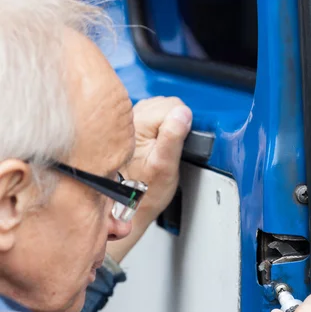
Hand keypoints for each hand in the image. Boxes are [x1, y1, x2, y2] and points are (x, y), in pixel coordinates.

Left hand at [107, 97, 191, 262]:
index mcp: (138, 124)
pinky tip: (155, 147)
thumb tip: (183, 113)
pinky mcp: (129, 129)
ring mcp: (129, 123)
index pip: (173, 105)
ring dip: (166, 125)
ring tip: (162, 150)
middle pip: (165, 104)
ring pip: (158, 109)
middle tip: (169, 149)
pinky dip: (158, 129)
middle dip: (174, 123)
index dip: (183, 123)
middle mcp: (129, 119)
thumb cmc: (145, 192)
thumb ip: (173, 137)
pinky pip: (150, 118)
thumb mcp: (165, 166)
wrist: (127, 206)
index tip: (179, 143)